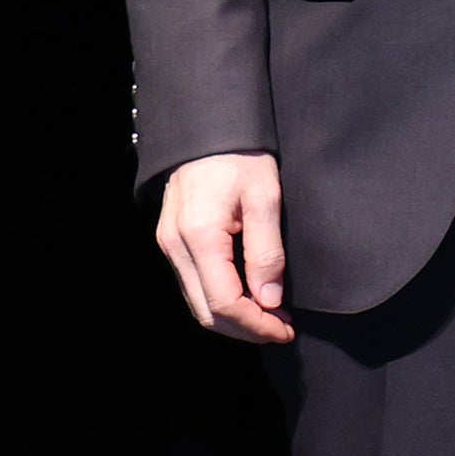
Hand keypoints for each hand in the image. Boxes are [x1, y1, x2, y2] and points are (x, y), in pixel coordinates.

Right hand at [155, 152, 294, 343]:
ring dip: (234, 317)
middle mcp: (175, 247)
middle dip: (245, 329)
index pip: (224, 303)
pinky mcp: (172, 240)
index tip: (286, 329)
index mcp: (198, 237)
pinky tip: (248, 295)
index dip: (256, 325)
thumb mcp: (266, 198)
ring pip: (197, 301)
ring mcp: (169, 245)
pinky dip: (220, 298)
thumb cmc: (241, 155)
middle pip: (206, 312)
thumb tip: (269, 301)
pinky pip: (193, 283)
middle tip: (281, 329)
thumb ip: (266, 252)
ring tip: (271, 315)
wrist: (209, 126)